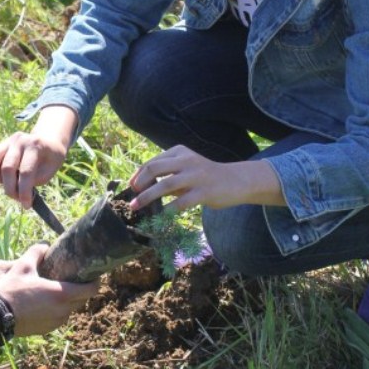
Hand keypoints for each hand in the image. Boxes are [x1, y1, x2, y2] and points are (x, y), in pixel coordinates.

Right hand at [0, 132, 67, 207]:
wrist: (47, 141)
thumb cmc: (50, 160)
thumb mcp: (49, 171)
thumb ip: (33, 181)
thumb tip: (16, 192)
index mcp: (35, 145)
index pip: (26, 172)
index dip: (24, 192)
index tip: (26, 205)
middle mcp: (19, 140)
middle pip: (7, 168)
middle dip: (10, 189)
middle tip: (17, 198)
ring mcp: (6, 141)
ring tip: (6, 184)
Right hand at [0, 243, 98, 336]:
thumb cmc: (11, 291)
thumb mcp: (22, 266)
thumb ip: (36, 253)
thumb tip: (45, 246)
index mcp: (62, 294)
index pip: (91, 289)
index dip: (96, 281)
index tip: (94, 274)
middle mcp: (63, 310)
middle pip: (82, 299)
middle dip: (81, 289)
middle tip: (72, 278)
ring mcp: (56, 322)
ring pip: (70, 309)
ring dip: (68, 300)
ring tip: (56, 290)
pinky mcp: (47, 329)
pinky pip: (59, 317)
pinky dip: (57, 309)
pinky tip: (44, 302)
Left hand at [128, 146, 283, 211]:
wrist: (236, 180)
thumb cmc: (206, 176)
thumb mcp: (186, 169)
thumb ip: (167, 174)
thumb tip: (141, 186)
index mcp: (180, 152)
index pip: (152, 162)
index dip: (138, 175)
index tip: (131, 187)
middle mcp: (187, 160)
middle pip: (154, 169)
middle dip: (139, 184)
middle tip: (132, 197)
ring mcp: (196, 175)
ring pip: (165, 185)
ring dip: (147, 198)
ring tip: (136, 207)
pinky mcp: (204, 191)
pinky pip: (180, 202)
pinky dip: (167, 210)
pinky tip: (160, 217)